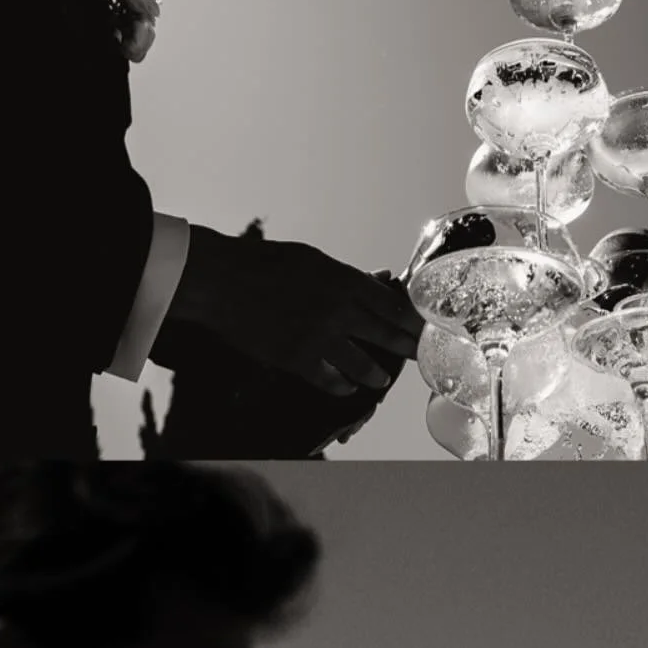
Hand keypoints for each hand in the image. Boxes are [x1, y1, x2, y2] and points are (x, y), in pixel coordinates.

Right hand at [171, 229, 422, 395]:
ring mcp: (319, 338)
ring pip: (364, 365)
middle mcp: (339, 311)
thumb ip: (349, 277)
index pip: (394, 307)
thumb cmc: (267, 264)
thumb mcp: (314, 260)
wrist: (222, 282)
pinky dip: (342, 386)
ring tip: (382, 378)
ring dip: (376, 374)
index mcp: (345, 282)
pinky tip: (347, 387)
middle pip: (388, 336)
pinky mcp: (297, 360)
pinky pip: (331, 381)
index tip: (425, 329)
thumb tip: (382, 282)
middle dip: (408, 349)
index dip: (413, 321)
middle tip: (420, 357)